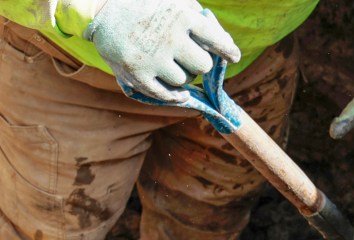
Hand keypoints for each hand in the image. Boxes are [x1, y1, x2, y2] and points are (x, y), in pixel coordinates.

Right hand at [84, 0, 240, 101]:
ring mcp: (153, 59)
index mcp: (182, 17)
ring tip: (171, 64)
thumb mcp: (174, 1)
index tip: (233, 57)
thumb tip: (223, 42)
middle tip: (190, 58)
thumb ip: (198, 18)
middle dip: (200, 64)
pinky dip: (176, 97)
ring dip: (182, 76)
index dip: (228, 50)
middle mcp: (170, 39)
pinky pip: (166, 95)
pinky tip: (182, 95)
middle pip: (203, 66)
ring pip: (184, 81)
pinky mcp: (138, 75)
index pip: (216, 40)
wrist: (101, 9)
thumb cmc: (146, 4)